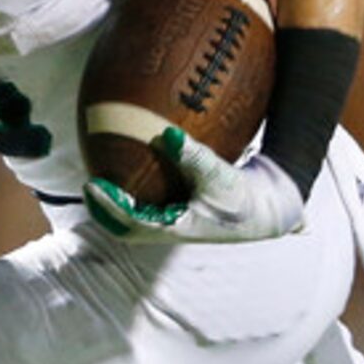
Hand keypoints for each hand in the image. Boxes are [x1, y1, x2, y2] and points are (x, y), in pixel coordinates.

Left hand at [88, 127, 306, 243]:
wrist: (274, 209)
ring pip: (139, 218)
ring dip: (119, 204)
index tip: (91, 185)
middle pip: (127, 227)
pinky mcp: (187, 210)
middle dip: (105, 210)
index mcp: (176, 229)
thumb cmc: (246, 197)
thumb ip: (192, 156)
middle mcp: (172, 228)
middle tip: (89, 186)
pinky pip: (155, 202)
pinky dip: (141, 190)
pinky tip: (139, 162)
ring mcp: (179, 222)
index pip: (131, 223)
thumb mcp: (220, 176)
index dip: (108, 207)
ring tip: (104, 179)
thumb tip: (163, 134)